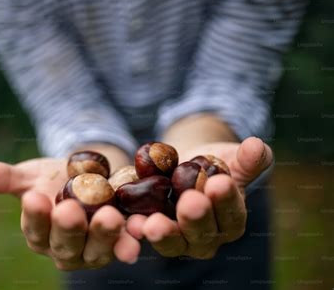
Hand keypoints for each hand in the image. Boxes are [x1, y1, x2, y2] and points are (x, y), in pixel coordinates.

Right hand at [0, 156, 139, 269]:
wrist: (90, 177)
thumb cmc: (54, 179)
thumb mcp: (30, 175)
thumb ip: (4, 177)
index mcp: (39, 234)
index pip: (34, 229)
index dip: (34, 216)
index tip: (34, 197)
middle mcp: (65, 249)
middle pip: (66, 244)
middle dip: (69, 228)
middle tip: (70, 210)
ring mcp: (94, 249)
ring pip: (97, 248)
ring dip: (105, 235)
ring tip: (109, 216)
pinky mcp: (120, 243)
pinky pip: (127, 242)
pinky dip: (133, 238)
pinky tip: (139, 228)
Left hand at [126, 137, 272, 258]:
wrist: (185, 166)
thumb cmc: (215, 165)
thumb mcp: (232, 158)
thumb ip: (249, 158)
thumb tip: (257, 145)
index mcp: (231, 221)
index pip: (232, 214)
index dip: (226, 200)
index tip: (219, 182)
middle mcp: (206, 238)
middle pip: (202, 234)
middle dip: (195, 218)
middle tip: (189, 202)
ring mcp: (178, 239)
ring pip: (173, 242)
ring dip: (163, 233)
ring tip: (153, 224)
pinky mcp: (153, 232)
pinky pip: (146, 234)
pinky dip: (138, 230)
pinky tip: (131, 222)